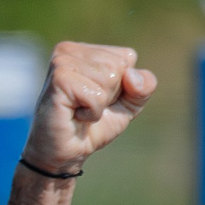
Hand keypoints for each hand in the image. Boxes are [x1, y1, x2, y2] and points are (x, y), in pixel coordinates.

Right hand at [23, 42, 154, 175]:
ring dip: (99, 104)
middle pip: (119, 66)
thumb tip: (131, 76)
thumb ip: (144, 86)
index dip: (122, 86)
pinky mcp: (59, 79)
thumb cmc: (93, 127)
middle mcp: (70, 50)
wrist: (65, 154)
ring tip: (78, 111)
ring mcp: (62, 62)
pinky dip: (92, 113)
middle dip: (110, 94)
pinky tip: (73, 115)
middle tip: (86, 107)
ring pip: (110, 78)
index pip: (127, 57)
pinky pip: (97, 95)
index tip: (97, 99)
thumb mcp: (128, 104)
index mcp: (85, 50)